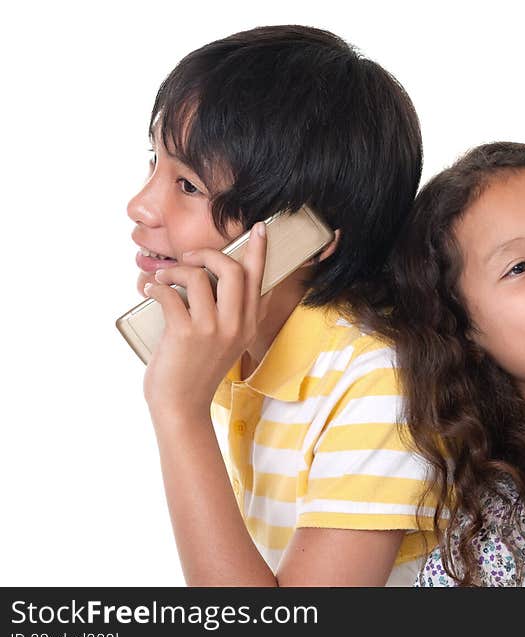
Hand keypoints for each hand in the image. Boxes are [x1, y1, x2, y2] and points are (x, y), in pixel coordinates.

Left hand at [142, 222, 267, 417]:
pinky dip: (156, 287)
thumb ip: (231, 314)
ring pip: (199, 276)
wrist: (182, 406)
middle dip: (207, 254)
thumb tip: (214, 276)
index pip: (259, 279)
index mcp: (249, 325)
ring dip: (174, 271)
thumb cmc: (198, 371)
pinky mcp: (186, 334)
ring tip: (163, 280)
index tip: (259, 228)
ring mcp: (213, 330)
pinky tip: (151, 291)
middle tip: (189, 259)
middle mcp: (237, 325)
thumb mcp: (227, 343)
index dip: (260, 251)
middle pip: (232, 269)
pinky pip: (170, 294)